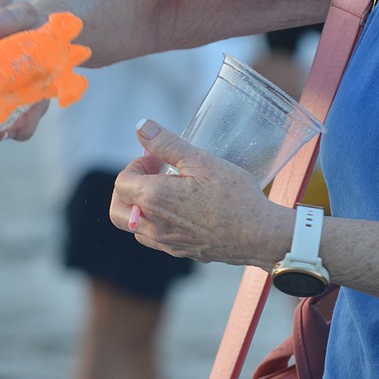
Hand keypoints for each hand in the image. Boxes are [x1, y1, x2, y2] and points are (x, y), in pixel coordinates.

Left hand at [109, 119, 292, 267]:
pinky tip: (181, 209)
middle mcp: (153, 225)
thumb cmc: (235, 196)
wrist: (260, 235)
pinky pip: (155, 238)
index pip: (122, 181)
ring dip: (141, 206)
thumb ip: (166, 144)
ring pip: (135, 226)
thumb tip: (141, 127)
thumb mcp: (201, 161)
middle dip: (127, 188)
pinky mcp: (180, 252)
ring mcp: (166, 243)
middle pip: (117, 209)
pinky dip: (156, 222)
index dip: (137, 164)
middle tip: (153, 174)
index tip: (157, 159)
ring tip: (169, 190)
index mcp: (154, 199)